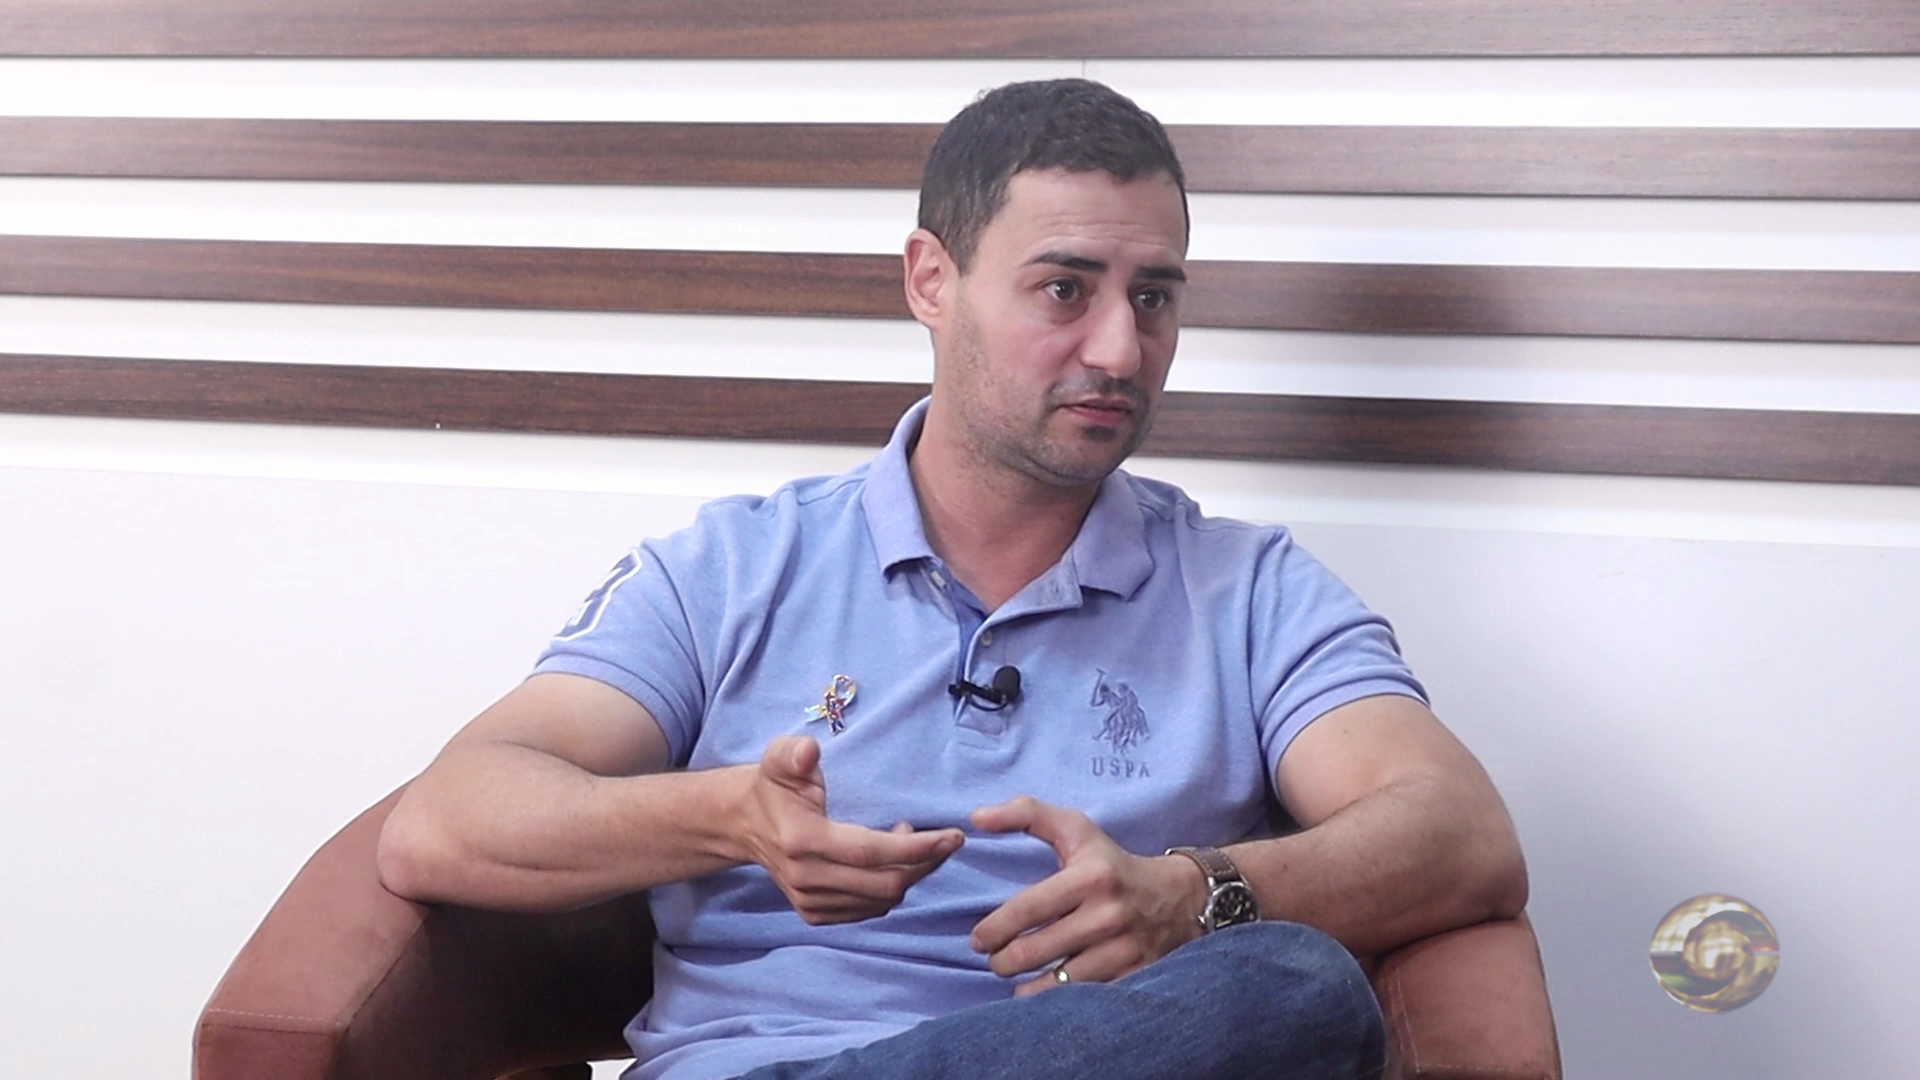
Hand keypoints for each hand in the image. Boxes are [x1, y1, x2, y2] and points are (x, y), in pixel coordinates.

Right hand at [736, 735, 963, 924]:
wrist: (744, 824)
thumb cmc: (772, 786)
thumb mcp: (777, 759)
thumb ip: (793, 753)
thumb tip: (809, 752)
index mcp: (802, 840)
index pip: (871, 852)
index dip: (916, 847)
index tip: (952, 836)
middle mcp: (806, 879)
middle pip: (884, 884)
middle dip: (925, 864)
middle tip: (945, 839)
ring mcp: (809, 902)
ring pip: (880, 901)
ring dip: (910, 874)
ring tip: (912, 841)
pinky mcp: (814, 914)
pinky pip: (868, 910)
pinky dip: (890, 889)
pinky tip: (891, 862)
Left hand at [968, 794, 1205, 994]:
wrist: (1179, 898)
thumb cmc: (1112, 863)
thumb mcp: (1076, 828)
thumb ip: (1025, 814)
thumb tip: (977, 817)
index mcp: (1090, 876)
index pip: (1027, 909)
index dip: (994, 929)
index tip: (978, 939)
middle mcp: (1107, 915)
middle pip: (1034, 952)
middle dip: (1003, 961)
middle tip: (995, 960)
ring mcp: (1122, 950)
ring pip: (1056, 984)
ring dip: (1025, 987)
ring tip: (1014, 978)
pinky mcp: (1134, 977)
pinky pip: (1083, 1000)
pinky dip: (1057, 1003)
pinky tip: (1044, 994)